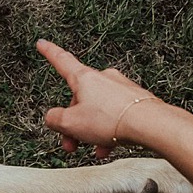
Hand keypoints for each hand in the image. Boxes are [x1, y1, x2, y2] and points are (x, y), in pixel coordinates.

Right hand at [37, 40, 160, 159]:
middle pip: (80, 100)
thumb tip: (53, 118)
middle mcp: (103, 79)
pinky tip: (109, 147)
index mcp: (84, 78)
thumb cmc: (112, 119)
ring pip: (98, 111)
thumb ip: (55, 119)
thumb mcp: (70, 123)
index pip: (61, 60)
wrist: (149, 125)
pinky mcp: (135, 101)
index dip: (49, 52)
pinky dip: (109, 132)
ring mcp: (121, 89)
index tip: (42, 43)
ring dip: (92, 131)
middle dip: (73, 122)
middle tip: (71, 142)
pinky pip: (115, 116)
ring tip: (94, 148)